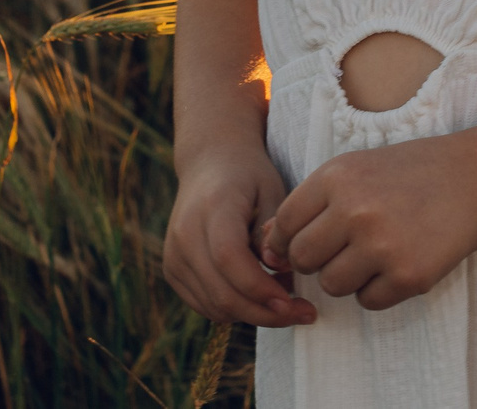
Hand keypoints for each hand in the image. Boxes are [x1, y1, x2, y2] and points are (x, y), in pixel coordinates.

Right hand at [163, 146, 318, 327]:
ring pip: (214, 307)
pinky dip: (236, 310)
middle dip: (265, 313)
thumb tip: (279, 272)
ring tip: (287, 300)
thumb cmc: (249, 175)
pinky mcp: (172, 270)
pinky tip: (261, 296)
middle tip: (304, 314)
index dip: (261, 288)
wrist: (208, 162)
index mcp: (212, 207)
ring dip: (254, 314)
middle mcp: (185, 233)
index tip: (295, 303)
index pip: (229, 259)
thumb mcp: (272, 191)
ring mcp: (173, 255)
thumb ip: (274, 233)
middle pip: (221, 292)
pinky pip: (205, 306)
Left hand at [263, 135, 476, 310]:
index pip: (284, 225)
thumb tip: (265, 244)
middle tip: (342, 248)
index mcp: (336, 177)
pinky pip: (369, 301)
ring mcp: (382, 245)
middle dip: (315, 261)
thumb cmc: (406, 174)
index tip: (304, 242)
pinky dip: (378, 290)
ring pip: (332, 285)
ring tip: (372, 254)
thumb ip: (309, 204)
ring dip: (346, 277)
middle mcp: (355, 210)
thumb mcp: (353, 171)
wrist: (472, 179)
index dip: (287, 241)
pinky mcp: (408, 275)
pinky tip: (396, 264)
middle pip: (303, 259)